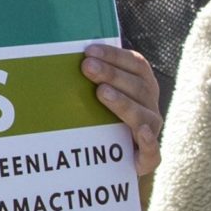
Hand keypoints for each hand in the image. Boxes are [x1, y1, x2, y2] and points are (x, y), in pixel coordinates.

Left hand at [83, 43, 162, 175]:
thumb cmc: (97, 118)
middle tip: (87, 67)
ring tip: (101, 92)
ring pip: (144, 117)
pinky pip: (153, 152)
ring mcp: (151, 132)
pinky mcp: (147, 158)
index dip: (115, 55)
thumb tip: (57, 54)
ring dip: (123, 103)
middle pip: (138, 87)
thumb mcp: (94, 94)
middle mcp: (149, 106)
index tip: (89, 50)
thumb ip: (88, 75)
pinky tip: (141, 132)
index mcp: (142, 86)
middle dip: (112, 75)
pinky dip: (149, 142)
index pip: (136, 64)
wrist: (107, 160)